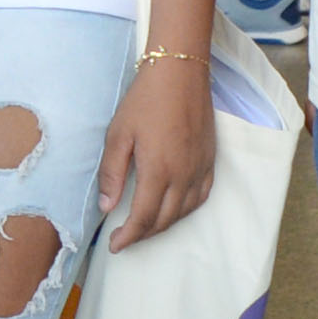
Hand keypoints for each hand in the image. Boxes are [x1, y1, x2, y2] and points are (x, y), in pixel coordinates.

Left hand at [95, 48, 219, 248]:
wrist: (180, 73)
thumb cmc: (144, 100)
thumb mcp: (118, 134)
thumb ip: (112, 173)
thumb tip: (107, 207)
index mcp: (158, 171)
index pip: (144, 218)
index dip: (129, 236)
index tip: (115, 245)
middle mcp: (184, 175)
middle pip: (165, 220)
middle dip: (144, 234)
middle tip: (125, 239)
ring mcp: (200, 168)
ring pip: (184, 211)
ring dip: (164, 225)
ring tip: (145, 227)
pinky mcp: (210, 160)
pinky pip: (202, 196)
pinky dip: (186, 210)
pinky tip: (174, 209)